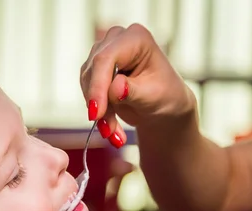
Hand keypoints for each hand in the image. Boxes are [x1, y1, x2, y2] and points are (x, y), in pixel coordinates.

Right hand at [80, 24, 196, 140]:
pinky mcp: (94, 70)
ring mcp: (103, 53)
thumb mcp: (153, 96)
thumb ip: (133, 91)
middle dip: (98, 103)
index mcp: (136, 38)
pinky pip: (87, 92)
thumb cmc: (164, 96)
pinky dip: (97, 113)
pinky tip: (110, 127)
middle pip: (93, 70)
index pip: (105, 58)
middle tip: (108, 131)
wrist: (162, 105)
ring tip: (114, 132)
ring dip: (99, 112)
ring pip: (87, 84)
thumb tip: (114, 88)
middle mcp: (116, 40)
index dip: (98, 86)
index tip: (96, 114)